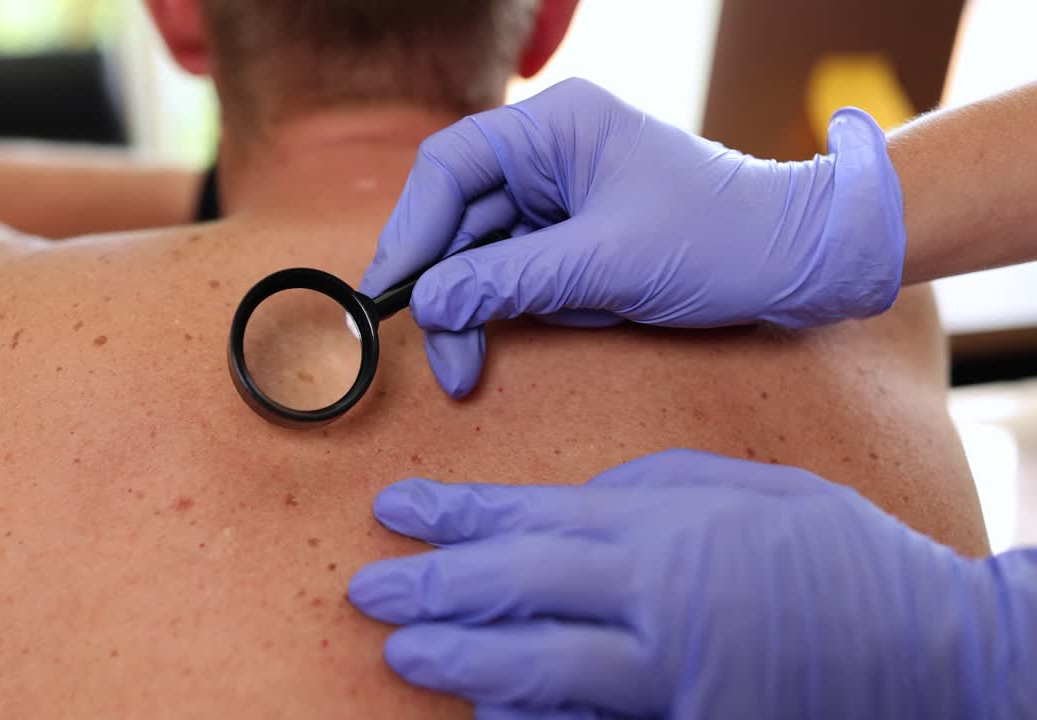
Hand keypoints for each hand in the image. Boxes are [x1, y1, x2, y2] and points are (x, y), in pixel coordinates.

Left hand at [349, 450, 1033, 718]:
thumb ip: (641, 493)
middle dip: (430, 588)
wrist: (934, 649)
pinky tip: (485, 709)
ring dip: (460, 659)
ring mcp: (670, 678)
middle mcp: (654, 600)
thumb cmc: (833, 553)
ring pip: (535, 669)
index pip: (526, 516)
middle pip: (513, 591)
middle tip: (368, 588)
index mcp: (663, 527)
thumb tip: (564, 507)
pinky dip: (528, 719)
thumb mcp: (737, 487)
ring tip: (400, 651)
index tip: (392, 509)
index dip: (450, 515)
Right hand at [360, 78, 904, 397]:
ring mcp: (558, 197)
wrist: (800, 262)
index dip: (410, 230)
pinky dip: (512, 312)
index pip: (449, 167)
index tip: (391, 293)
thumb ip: (508, 281)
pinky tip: (534, 334)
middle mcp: (547, 154)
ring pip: (478, 254)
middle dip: (443, 288)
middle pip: (456, 218)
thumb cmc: (720, 238)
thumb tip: (428, 305)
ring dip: (473, 311)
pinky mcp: (570, 237)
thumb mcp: (607, 263)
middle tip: (438, 354)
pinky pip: (514, 274)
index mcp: (555, 125)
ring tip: (471, 367)